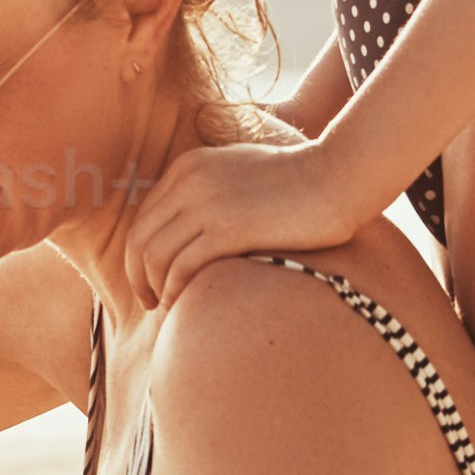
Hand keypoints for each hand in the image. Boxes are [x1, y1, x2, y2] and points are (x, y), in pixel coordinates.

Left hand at [126, 131, 371, 314]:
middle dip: (136, 276)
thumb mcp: (240, 170)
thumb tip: (189, 225)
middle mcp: (189, 181)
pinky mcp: (228, 228)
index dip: (138, 254)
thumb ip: (209, 188)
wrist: (338, 175)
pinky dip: (175, 291)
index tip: (147, 278)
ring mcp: (207, 203)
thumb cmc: (298, 180)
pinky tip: (182, 305)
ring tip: (166, 308)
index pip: (143, 217)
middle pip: (140, 239)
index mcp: (188, 166)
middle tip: (148, 302)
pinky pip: (183, 267)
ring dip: (154, 288)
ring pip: (155, 256)